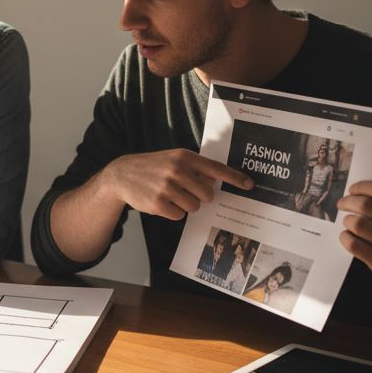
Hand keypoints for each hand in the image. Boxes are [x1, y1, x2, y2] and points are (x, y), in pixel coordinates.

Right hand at [103, 149, 253, 220]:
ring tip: (170, 195)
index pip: (216, 169)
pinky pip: (178, 215)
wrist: (122, 174)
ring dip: (185, 205)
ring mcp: (167, 187)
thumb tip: (214, 182)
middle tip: (186, 192)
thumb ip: (194, 168)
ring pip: (193, 207)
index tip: (249, 185)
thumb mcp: (173, 159)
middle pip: (207, 195)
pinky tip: (160, 202)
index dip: (234, 178)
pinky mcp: (158, 203)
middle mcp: (177, 171)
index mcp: (184, 157)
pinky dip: (172, 212)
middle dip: (200, 197)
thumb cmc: (153, 167)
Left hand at [336, 181, 371, 286]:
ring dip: (347, 220)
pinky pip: (353, 243)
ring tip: (348, 221)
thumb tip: (357, 191)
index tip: (352, 190)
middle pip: (365, 205)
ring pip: (357, 224)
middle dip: (348, 201)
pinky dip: (345, 236)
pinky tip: (348, 235)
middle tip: (342, 204)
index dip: (361, 186)